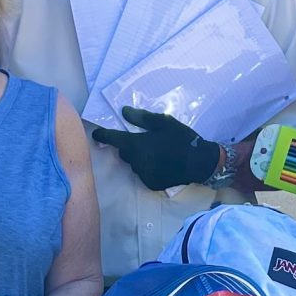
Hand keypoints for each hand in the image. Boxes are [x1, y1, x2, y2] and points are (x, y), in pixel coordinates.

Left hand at [90, 108, 222, 191]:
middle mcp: (136, 161)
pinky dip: (147, 167)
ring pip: (134, 164)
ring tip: (155, 151)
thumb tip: (124, 111)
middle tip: (141, 139)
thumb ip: (141, 118)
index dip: (102, 136)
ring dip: (138, 157)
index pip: (112, 139)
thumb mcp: (163, 122)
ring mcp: (143, 174)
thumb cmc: (182, 138)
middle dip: (128, 146)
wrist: (200, 162)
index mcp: (137, 145)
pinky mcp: (151, 183)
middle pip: (124, 152)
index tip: (96, 134)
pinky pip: (143, 173)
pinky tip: (161, 163)